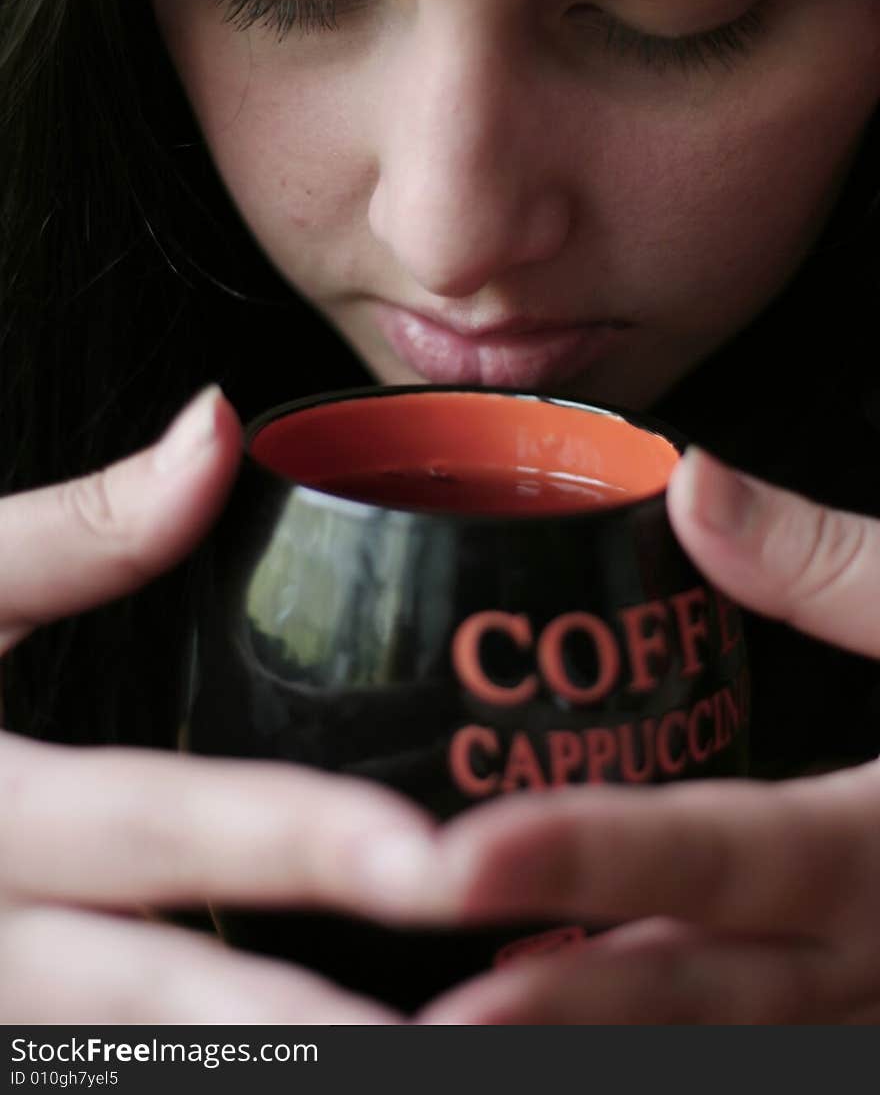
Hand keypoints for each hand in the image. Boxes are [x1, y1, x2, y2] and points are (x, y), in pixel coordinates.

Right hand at [0, 388, 436, 1021]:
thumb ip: (74, 530)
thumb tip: (218, 426)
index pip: (157, 829)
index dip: (296, 844)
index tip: (437, 860)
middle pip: (163, 1011)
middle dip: (322, 1035)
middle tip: (485, 1042)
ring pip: (137, 1071)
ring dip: (283, 1070)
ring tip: (441, 1064)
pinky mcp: (7, 1024)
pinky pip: (100, 1068)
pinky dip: (215, 1069)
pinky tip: (308, 1054)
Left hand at [407, 449, 879, 1023]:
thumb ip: (840, 569)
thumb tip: (694, 485)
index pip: (723, 856)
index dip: (596, 861)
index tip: (463, 860)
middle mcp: (873, 956)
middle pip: (689, 995)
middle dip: (545, 1014)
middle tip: (402, 1022)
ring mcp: (867, 1008)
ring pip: (709, 1047)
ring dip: (579, 1044)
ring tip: (439, 1036)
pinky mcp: (860, 1013)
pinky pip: (743, 1044)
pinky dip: (650, 1039)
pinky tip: (554, 1016)